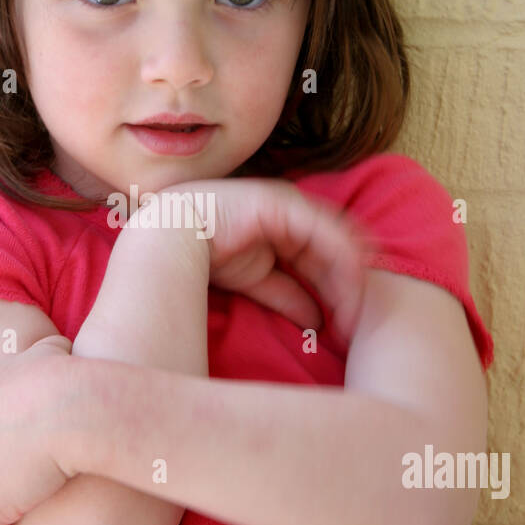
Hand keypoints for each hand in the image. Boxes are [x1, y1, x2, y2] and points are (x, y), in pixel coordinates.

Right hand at [157, 177, 375, 338]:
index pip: (322, 256)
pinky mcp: (283, 203)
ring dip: (348, 278)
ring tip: (355, 312)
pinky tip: (346, 288)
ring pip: (334, 240)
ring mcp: (287, 202)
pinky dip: (339, 261)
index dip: (338, 288)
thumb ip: (288, 296)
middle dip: (348, 286)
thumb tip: (317, 320)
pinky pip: (323, 232)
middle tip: (358, 322)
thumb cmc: (199, 257)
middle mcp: (288, 210)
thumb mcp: (255, 282)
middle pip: (334, 249)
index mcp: (280, 225)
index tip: (349, 321)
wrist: (166, 237)